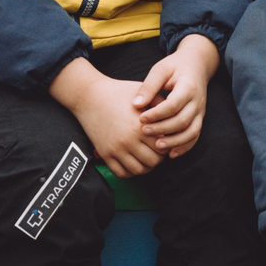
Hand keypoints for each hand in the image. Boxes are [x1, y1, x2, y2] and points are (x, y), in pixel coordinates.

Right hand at [51, 57, 163, 177]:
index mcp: (140, 126)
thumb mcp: (142, 92)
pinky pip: (121, 173)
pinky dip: (130, 172)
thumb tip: (175, 113)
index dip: (167, 144)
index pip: (163, 146)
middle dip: (158, 157)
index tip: (164, 139)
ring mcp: (115, 149)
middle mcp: (128, 141)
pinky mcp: (105, 154)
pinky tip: (133, 161)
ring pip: (139, 171)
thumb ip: (160, 102)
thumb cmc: (118, 91)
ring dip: (145, 166)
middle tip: (156, 149)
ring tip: (145, 156)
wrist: (89, 95)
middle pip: (153, 162)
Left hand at [133, 35, 215, 157]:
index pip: (173, 105)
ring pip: (191, 132)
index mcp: (188, 87)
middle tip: (144, 132)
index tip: (141, 118)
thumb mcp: (160, 70)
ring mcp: (200, 112)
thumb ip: (148, 86)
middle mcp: (197, 101)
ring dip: (174, 141)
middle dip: (163, 129)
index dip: (157, 114)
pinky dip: (184, 147)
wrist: (196, 65)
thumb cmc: (175, 66)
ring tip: (157, 147)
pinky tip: (171, 153)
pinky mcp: (199, 119)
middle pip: (182, 121)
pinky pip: (195, 136)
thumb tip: (135, 104)